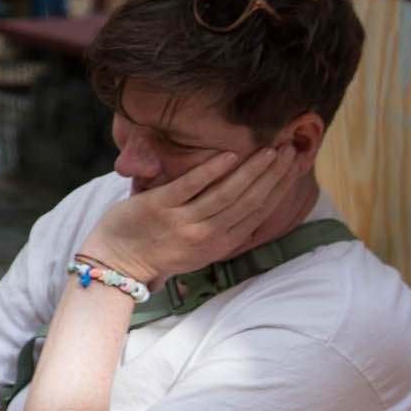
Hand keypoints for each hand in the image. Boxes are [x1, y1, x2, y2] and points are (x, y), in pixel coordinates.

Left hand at [87, 143, 300, 284]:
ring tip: (269, 148)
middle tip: (291, 149)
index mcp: (220, 244)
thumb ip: (223, 227)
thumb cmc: (158, 249)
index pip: (259, 212)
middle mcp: (207, 236)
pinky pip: (191, 186)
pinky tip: (230, 154)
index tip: (294, 165)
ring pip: (228, 193)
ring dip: (253, 169)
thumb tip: (249, 200)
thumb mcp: (200, 248)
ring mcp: (183, 222)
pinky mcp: (159, 208)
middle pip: (251, 201)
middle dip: (274, 174)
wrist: (116, 262)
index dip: (280, 188)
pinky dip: (213, 170)